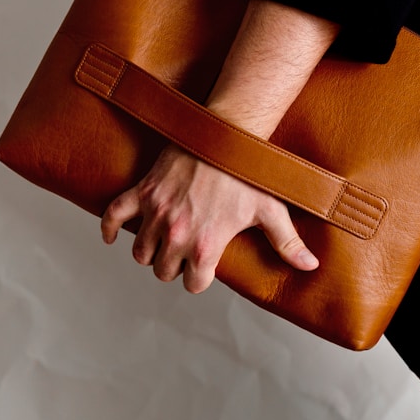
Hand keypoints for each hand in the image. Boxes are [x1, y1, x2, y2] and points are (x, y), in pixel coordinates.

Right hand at [100, 143, 318, 292]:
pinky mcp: (143, 192)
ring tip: (164, 243)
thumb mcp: (271, 211)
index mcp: (206, 245)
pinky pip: (113, 216)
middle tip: (186, 253)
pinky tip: (114, 238)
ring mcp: (156, 213)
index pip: (193, 285)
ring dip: (150, 252)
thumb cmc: (248, 173)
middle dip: (175, 267)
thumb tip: (310, 267)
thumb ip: (288, 244)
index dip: (200, 279)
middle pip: (163, 271)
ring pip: (140, 253)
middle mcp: (177, 234)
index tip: (206, 268)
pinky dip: (109, 229)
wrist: (224, 134)